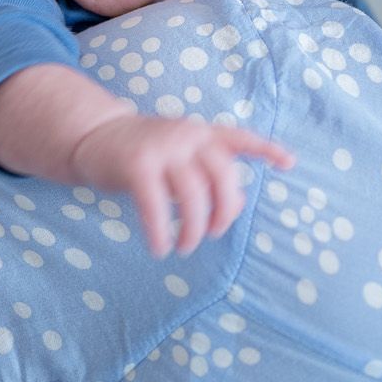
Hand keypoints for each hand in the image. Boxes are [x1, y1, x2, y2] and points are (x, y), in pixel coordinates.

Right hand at [69, 112, 293, 256]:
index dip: (265, 150)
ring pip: (193, 194)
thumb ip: (208, 174)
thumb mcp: (180, 157)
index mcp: (201, 133)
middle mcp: (187, 135)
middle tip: (214, 233)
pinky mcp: (137, 165)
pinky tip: (160, 248)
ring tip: (185, 247)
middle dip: (225, 210)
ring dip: (193, 228)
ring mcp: (162, 148)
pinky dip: (160, 232)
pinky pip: (156, 206)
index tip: (289, 163)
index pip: (239, 138)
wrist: (92, 136)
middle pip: (223, 175)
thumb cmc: (144, 154)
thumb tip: (236, 206)